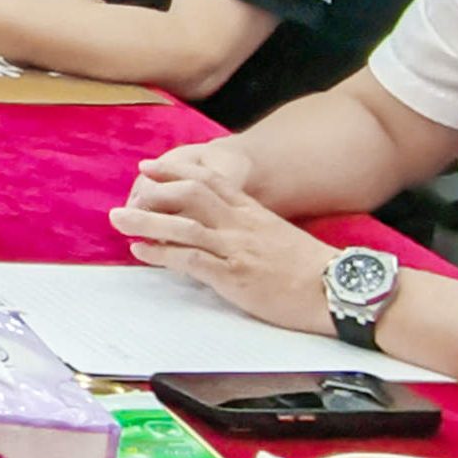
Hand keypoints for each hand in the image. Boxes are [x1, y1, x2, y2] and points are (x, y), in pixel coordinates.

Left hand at [111, 156, 333, 330]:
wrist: (339, 290)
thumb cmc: (310, 269)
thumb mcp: (277, 234)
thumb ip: (247, 225)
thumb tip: (217, 227)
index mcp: (252, 211)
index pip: (209, 180)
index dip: (175, 170)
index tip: (149, 167)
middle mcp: (242, 224)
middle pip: (191, 194)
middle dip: (155, 191)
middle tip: (127, 195)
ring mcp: (237, 248)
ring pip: (183, 225)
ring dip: (145, 221)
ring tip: (118, 220)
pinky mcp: (235, 276)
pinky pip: (190, 259)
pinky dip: (161, 253)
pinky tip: (142, 252)